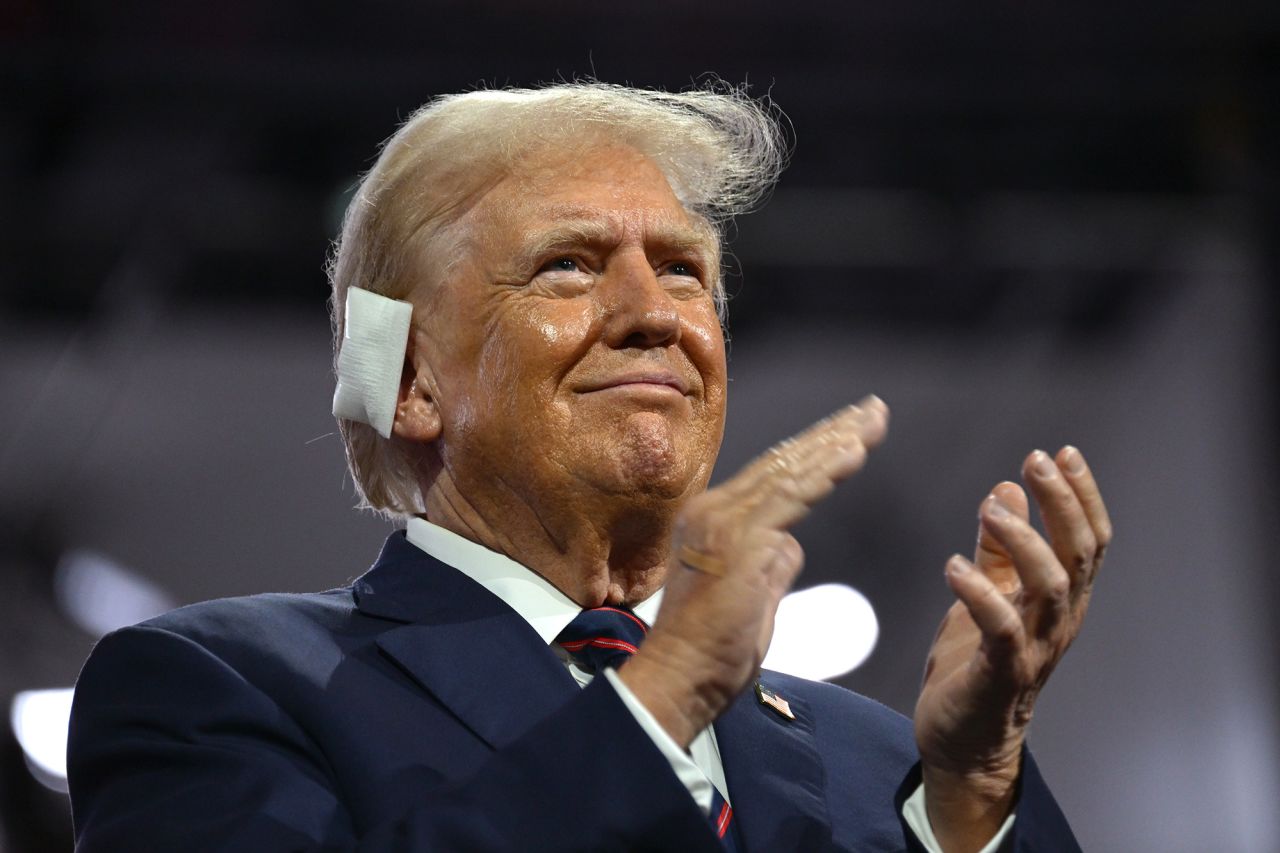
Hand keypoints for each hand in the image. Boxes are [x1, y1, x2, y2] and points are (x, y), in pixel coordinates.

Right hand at [619, 396, 889, 747]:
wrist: (679, 678)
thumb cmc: (713, 652)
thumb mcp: (752, 598)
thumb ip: (770, 565)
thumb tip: (789, 545)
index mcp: (714, 520)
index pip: (772, 475)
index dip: (815, 450)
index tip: (852, 432)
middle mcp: (715, 511)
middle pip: (783, 461)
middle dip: (834, 433)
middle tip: (874, 409)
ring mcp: (725, 522)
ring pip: (790, 471)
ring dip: (837, 444)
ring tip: (873, 420)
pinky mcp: (740, 540)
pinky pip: (792, 497)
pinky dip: (825, 473)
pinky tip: (854, 452)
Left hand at [914, 447, 1110, 851]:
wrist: (961, 741)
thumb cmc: (975, 665)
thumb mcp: (987, 594)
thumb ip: (998, 549)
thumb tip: (1005, 490)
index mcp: (1060, 600)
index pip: (1087, 540)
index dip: (1081, 495)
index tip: (1062, 452)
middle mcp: (1059, 622)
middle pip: (1080, 555)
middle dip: (1063, 503)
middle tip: (1036, 462)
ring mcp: (1035, 649)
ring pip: (1052, 587)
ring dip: (1025, 541)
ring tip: (994, 508)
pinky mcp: (1001, 674)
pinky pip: (1001, 629)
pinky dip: (980, 594)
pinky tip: (954, 565)